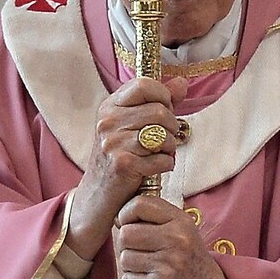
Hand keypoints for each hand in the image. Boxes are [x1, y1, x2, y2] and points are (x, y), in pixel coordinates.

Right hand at [66, 77, 188, 260]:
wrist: (97, 195)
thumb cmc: (118, 157)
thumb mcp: (130, 125)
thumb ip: (157, 102)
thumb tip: (182, 83)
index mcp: (110, 106)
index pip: (144, 84)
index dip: (163, 95)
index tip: (165, 109)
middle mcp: (108, 121)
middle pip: (160, 111)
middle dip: (171, 126)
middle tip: (165, 138)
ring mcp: (113, 143)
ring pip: (163, 135)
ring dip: (169, 147)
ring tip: (160, 153)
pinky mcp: (122, 164)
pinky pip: (162, 158)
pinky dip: (165, 165)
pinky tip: (156, 168)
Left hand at [116, 194, 245, 278]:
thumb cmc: (192, 260)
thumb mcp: (184, 230)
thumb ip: (156, 218)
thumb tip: (119, 217)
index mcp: (181, 221)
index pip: (139, 205)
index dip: (126, 214)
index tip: (127, 223)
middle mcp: (175, 239)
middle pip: (126, 234)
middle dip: (126, 244)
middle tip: (139, 250)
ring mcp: (167, 263)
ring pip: (124, 258)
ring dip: (130, 265)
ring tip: (148, 267)